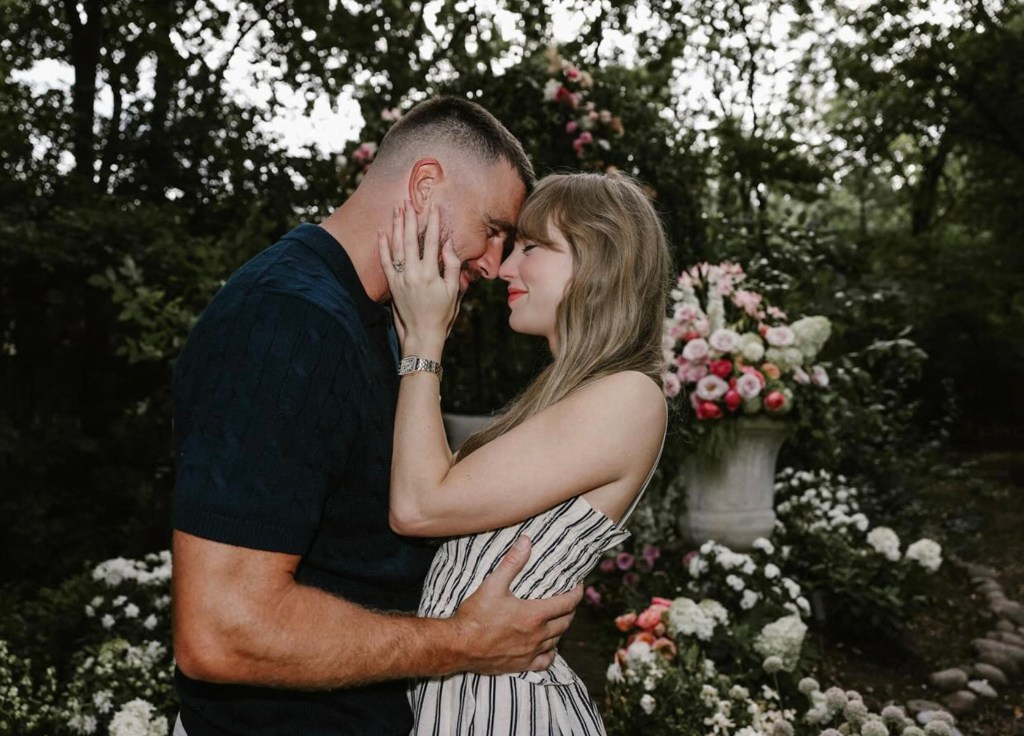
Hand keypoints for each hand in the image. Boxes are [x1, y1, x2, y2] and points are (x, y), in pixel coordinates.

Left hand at [378, 201, 460, 352]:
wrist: (422, 335)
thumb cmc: (442, 314)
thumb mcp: (453, 291)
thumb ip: (451, 266)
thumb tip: (448, 245)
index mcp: (430, 274)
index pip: (433, 242)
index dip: (433, 223)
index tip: (434, 207)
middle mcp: (413, 274)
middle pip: (411, 239)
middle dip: (410, 218)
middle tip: (409, 202)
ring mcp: (400, 279)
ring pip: (396, 247)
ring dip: (397, 226)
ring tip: (397, 209)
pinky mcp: (392, 284)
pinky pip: (385, 261)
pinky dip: (382, 246)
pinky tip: (382, 231)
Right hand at [451, 536, 582, 673]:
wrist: (458, 646)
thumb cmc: (475, 615)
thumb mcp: (493, 584)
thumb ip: (512, 563)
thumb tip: (526, 542)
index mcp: (534, 615)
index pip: (567, 603)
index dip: (576, 592)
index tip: (578, 585)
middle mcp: (537, 635)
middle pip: (566, 622)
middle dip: (570, 609)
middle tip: (567, 599)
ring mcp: (531, 652)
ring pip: (557, 640)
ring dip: (561, 628)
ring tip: (558, 618)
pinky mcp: (522, 665)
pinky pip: (545, 661)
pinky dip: (550, 653)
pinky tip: (547, 646)